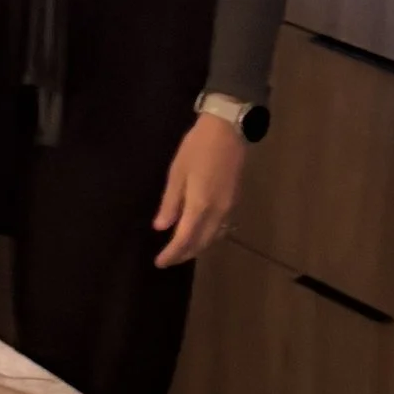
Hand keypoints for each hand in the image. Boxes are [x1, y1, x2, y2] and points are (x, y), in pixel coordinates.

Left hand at [152, 111, 246, 268]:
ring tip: (181, 251)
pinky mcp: (234, 201)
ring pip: (213, 237)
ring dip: (197, 247)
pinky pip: (221, 228)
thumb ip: (170, 203)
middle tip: (168, 260)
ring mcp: (228, 207)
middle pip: (201, 243)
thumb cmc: (197, 148)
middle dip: (184, 254)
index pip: (184, 239)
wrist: (228, 130)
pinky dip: (208, 237)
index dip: (172, 254)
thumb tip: (161, 227)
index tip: (159, 263)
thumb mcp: (177, 173)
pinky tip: (200, 234)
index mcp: (200, 205)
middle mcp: (217, 212)